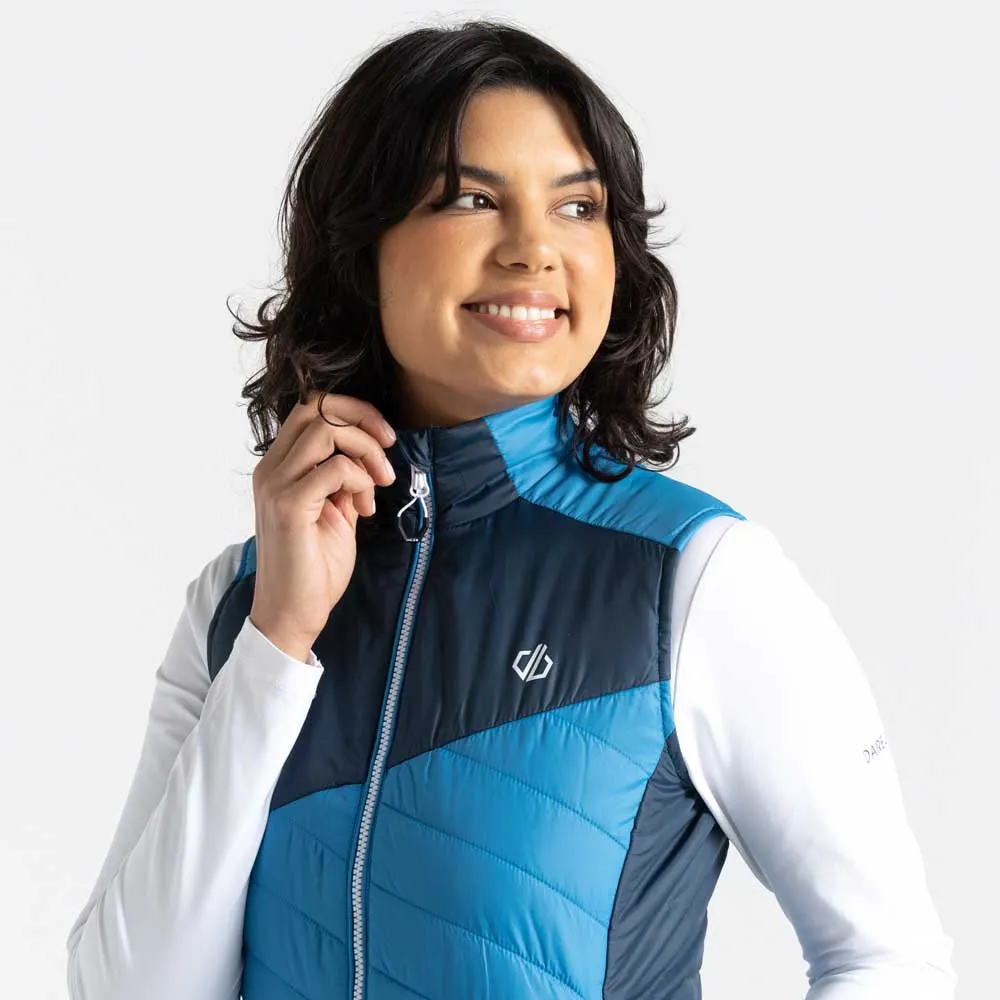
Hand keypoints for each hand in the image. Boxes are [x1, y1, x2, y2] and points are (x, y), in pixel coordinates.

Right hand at [248, 391, 396, 660]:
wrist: (293, 614)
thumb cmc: (314, 567)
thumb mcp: (337, 512)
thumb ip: (345, 478)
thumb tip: (369, 454)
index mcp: (279, 466)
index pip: (311, 408)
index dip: (353, 412)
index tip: (384, 439)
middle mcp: (271, 469)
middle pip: (316, 406)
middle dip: (363, 418)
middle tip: (389, 448)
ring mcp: (276, 485)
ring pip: (326, 430)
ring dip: (366, 451)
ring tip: (379, 483)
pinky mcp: (289, 506)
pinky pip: (335, 468)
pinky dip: (360, 479)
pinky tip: (365, 506)